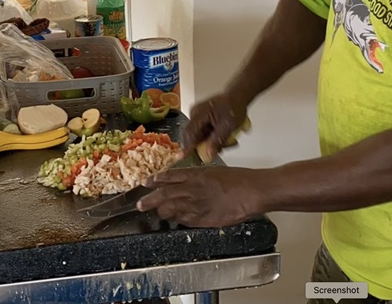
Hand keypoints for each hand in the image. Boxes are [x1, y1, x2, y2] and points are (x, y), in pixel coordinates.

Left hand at [136, 166, 263, 227]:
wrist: (251, 191)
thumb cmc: (238, 179)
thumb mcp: (214, 171)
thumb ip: (198, 177)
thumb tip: (187, 182)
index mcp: (194, 175)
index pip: (168, 177)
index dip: (155, 180)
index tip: (146, 183)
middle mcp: (191, 189)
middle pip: (164, 195)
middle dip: (149, 200)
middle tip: (140, 204)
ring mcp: (196, 205)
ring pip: (171, 210)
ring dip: (163, 212)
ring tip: (158, 214)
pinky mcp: (203, 219)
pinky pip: (185, 220)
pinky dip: (179, 220)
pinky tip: (176, 220)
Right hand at [184, 92, 249, 162]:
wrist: (237, 97)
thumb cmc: (233, 106)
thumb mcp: (227, 126)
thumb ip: (217, 141)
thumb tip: (208, 154)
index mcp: (198, 114)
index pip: (188, 134)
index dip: (186, 147)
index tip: (183, 158)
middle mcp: (194, 115)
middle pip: (195, 137)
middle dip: (207, 145)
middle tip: (222, 147)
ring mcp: (198, 117)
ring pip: (201, 136)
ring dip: (212, 141)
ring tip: (228, 139)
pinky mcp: (202, 119)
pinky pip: (204, 132)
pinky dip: (213, 136)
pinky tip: (224, 135)